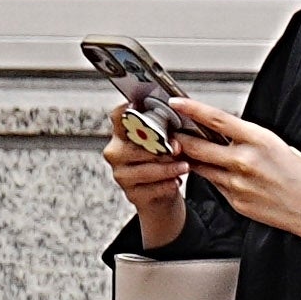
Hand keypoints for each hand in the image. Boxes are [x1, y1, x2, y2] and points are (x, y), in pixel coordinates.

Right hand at [101, 104, 189, 240]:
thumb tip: (176, 142)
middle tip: (178, 148)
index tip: (138, 106)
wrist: (161, 194)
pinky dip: (167, 185)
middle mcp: (116, 152)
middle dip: (160, 147)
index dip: (126, 110)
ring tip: (184, 167)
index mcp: (121, 134)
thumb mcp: (163, 142)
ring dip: (168, 168)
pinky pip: (151, 189)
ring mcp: (121, 174)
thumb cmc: (162, 161)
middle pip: (136, 145)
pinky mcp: (131, 194)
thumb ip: (167, 135)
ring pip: (146, 169)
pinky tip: (176, 182)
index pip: (118, 117)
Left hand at [160, 99, 300, 249]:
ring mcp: (238, 185)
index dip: (191, 110)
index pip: (216, 120)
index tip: (176, 103)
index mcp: (259, 140)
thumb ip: (251, 140)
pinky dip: (212, 177)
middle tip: (171, 131)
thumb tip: (229, 134)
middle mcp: (244, 162)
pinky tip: (218, 173)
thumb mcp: (281, 147)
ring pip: (201, 168)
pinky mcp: (236, 203)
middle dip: (180, 138)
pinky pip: (216, 186)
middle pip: (197, 146)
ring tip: (187, 150)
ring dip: (192, 158)